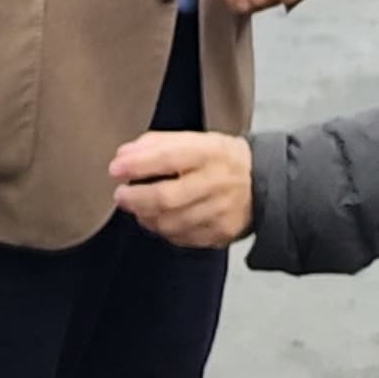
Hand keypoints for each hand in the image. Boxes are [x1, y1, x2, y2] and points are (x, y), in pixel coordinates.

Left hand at [110, 131, 254, 247]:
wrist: (263, 183)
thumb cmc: (219, 159)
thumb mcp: (195, 140)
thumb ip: (157, 144)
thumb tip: (123, 155)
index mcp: (210, 152)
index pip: (169, 157)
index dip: (137, 165)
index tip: (115, 168)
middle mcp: (217, 182)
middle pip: (167, 197)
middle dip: (135, 198)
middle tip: (121, 195)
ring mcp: (220, 212)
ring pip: (170, 222)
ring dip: (146, 216)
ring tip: (139, 207)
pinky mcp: (220, 234)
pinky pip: (181, 238)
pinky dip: (163, 230)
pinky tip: (159, 219)